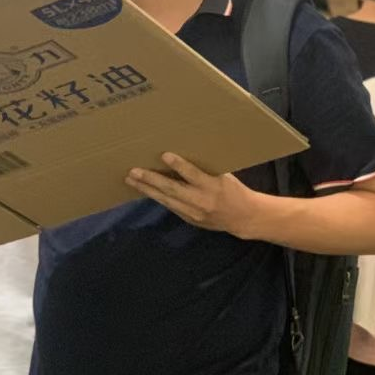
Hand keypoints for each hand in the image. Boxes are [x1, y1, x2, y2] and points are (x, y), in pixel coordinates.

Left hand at [126, 153, 259, 235]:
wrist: (243, 217)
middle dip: (151, 180)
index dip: (179, 165)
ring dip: (147, 189)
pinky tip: (144, 189)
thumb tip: (183, 156)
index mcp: (214, 186)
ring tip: (131, 180)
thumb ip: (205, 169)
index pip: (193, 175)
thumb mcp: (224, 176)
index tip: (164, 155)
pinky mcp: (189, 219)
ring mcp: (193, 213)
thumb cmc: (233, 190)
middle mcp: (201, 201)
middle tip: (134, 171)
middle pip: (173, 189)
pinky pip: (169, 206)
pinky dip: (156, 197)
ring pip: (166, 200)